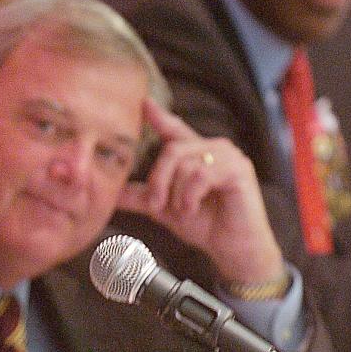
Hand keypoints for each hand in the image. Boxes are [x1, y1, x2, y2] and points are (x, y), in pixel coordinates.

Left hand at [119, 99, 284, 284]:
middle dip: (158, 180)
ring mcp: (228, 156)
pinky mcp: (238, 169)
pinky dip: (191, 195)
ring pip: (185, 163)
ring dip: (176, 193)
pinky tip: (193, 208)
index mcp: (195, 154)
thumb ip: (141, 197)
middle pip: (171, 150)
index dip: (159, 116)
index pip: (174, 129)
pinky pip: (202, 174)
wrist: (232, 248)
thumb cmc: (205, 225)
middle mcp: (212, 148)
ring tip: (183, 210)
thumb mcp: (165, 209)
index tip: (142, 103)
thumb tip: (111, 194)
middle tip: (157, 205)